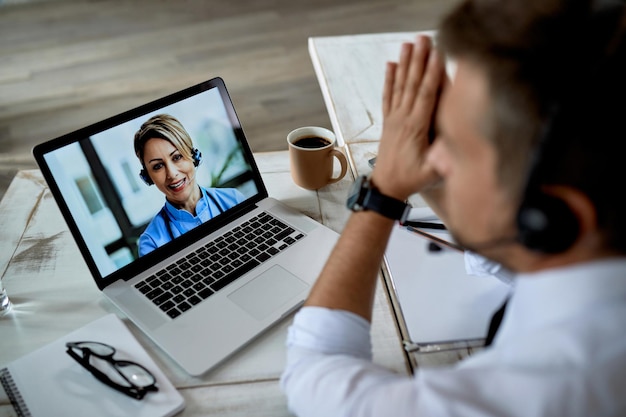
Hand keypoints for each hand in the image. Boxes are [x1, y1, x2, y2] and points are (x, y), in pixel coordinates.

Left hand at [371, 35, 445, 200]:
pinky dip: (389, 79)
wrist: (385, 186)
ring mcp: (394, 118)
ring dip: (405, 63)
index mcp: (416, 128)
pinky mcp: (388, 121)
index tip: (438, 55)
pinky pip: (388, 95)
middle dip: (419, 60)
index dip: (432, 74)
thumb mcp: (431, 173)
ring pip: (400, 85)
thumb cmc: (411, 179)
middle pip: (413, 84)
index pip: (426, 95)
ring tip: (408, 44)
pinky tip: (390, 65)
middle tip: (423, 39)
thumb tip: (457, 145)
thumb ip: (443, 159)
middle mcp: (403, 119)